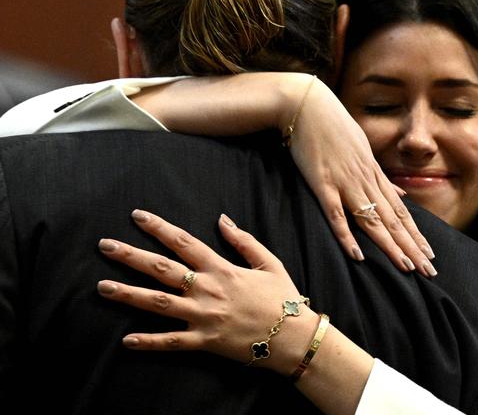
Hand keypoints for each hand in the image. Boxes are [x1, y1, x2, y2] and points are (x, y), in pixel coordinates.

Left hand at [96, 209, 318, 374]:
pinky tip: (126, 340)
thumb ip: (243, 241)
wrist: (293, 338)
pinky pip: (171, 342)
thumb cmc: (283, 299)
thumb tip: (222, 219)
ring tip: (102, 287)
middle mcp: (207, 289)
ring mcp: (203, 316)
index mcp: (221, 268)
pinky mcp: (204, 341)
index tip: (137, 216)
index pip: (183, 242)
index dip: (158, 227)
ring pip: (158, 303)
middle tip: (105, 246)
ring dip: (128, 294)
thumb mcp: (269, 263)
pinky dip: (149, 342)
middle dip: (131, 256)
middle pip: (161, 269)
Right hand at [285, 77, 435, 276]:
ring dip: (390, 246)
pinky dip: (346, 235)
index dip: (416, 235)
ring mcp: (345, 182)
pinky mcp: (322, 183)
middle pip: (393, 220)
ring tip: (406, 267)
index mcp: (374, 174)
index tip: (430, 255)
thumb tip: (401, 194)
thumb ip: (381, 175)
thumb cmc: (334, 126)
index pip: (401, 211)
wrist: (307, 105)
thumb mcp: (364, 149)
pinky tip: (357, 255)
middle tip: (429, 271)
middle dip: (412, 247)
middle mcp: (365, 181)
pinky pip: (336, 214)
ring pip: (372, 220)